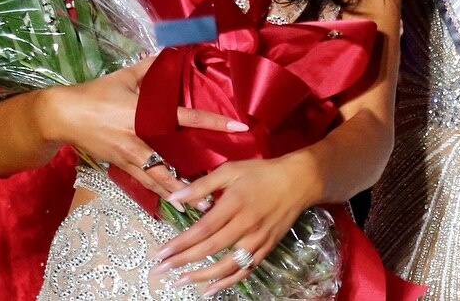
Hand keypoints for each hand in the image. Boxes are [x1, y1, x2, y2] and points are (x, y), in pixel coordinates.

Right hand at [45, 57, 248, 199]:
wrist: (64, 115)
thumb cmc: (96, 93)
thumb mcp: (125, 76)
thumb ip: (152, 66)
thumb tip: (174, 51)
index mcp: (144, 114)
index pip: (186, 119)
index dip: (213, 123)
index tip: (237, 128)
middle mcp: (140, 140)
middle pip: (173, 164)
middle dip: (195, 179)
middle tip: (219, 190)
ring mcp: (130, 157)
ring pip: (159, 181)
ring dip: (180, 194)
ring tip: (202, 206)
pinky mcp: (121, 166)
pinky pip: (145, 182)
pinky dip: (161, 192)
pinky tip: (175, 201)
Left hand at [151, 154, 317, 296]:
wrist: (299, 182)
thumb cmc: (261, 173)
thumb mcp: (231, 170)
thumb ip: (202, 185)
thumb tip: (175, 197)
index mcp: (234, 204)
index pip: (202, 229)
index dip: (180, 243)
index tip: (161, 252)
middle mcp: (245, 226)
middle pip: (210, 249)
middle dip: (183, 261)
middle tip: (160, 270)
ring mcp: (257, 240)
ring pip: (227, 265)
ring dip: (202, 276)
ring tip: (180, 282)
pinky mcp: (266, 249)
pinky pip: (244, 270)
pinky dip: (227, 282)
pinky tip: (210, 290)